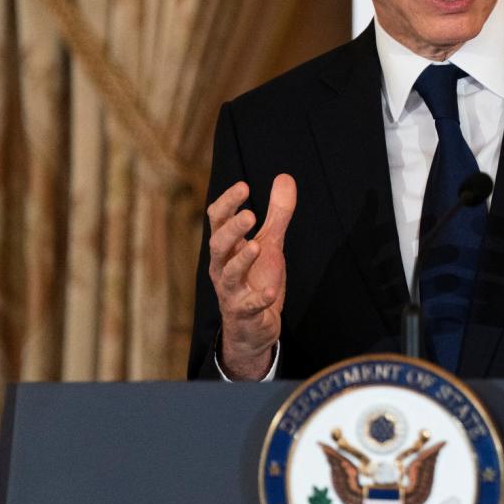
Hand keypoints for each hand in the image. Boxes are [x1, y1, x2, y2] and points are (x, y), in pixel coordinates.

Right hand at [206, 174, 296, 379]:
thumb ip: (277, 213)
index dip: (228, 203)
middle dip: (231, 230)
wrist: (253, 326)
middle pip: (218, 245)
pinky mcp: (245, 313)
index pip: (218, 221)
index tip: (244, 186)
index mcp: (227, 248)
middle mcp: (223, 268)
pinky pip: (249, 306)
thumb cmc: (256, 278)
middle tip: (249, 215)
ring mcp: (232, 292)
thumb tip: (285, 177)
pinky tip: (271, 290)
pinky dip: (259, 298)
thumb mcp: (270, 242)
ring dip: (242, 260)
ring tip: (257, 246)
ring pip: (229, 275)